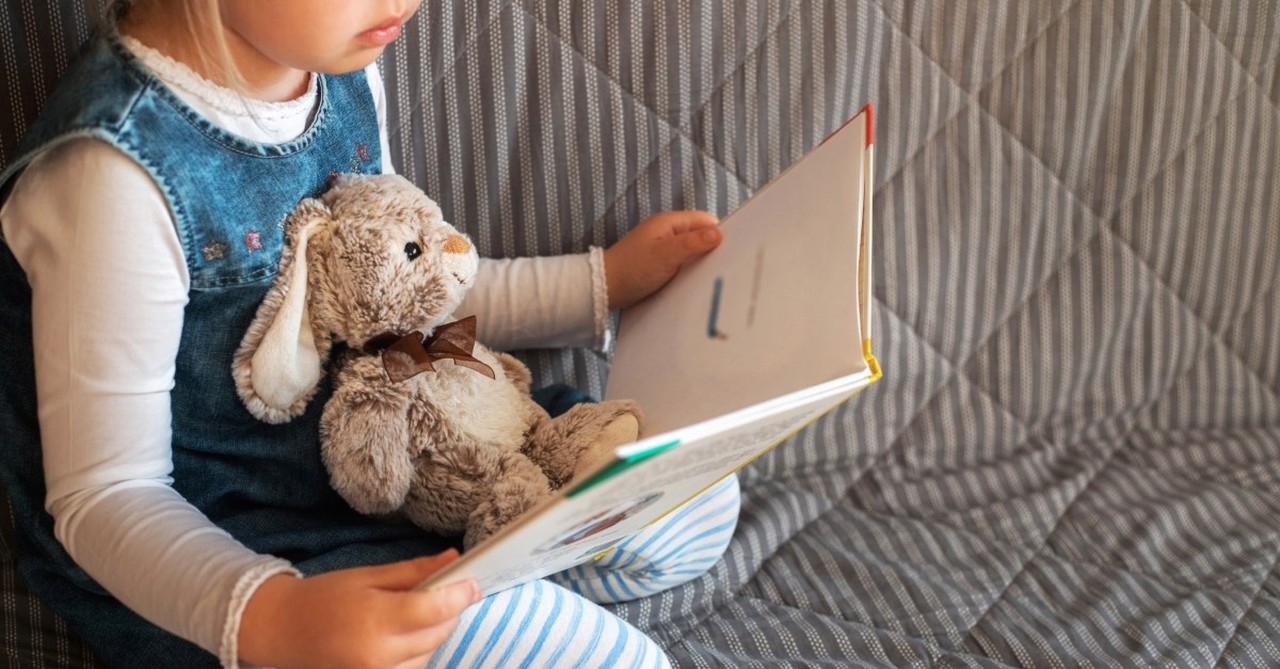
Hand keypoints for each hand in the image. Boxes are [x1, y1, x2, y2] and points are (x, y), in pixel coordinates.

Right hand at [237, 550, 479, 668]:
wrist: (282, 630)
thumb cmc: (324, 596)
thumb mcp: (368, 576)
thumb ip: (413, 572)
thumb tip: (454, 560)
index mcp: (375, 619)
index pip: (434, 609)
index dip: (460, 595)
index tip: (474, 581)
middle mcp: (378, 654)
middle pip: (437, 633)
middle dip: (449, 611)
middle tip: (445, 590)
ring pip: (429, 655)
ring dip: (433, 633)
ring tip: (414, 614)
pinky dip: (417, 653)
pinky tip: (404, 637)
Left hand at [603, 210, 721, 309]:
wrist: (604, 289)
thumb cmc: (632, 269)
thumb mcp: (665, 255)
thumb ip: (692, 243)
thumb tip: (719, 234)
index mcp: (669, 222)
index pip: (705, 221)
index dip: (719, 233)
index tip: (733, 251)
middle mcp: (668, 233)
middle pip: (701, 237)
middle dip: (712, 250)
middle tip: (725, 268)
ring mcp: (664, 249)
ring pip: (693, 253)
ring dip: (700, 264)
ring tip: (712, 278)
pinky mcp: (661, 265)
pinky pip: (683, 265)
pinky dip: (690, 273)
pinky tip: (695, 284)